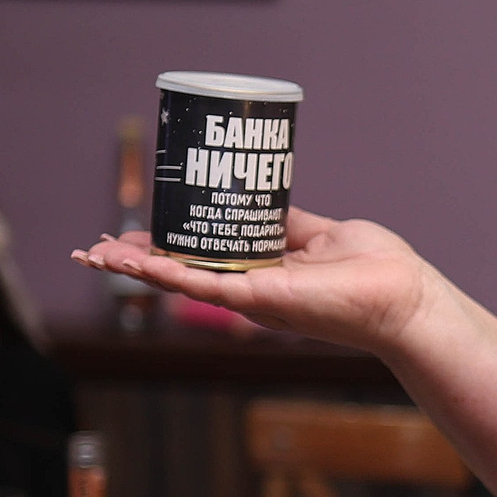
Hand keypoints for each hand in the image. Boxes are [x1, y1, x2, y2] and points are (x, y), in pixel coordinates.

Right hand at [74, 210, 436, 353]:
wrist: (404, 296)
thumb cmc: (376, 270)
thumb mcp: (323, 233)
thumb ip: (289, 223)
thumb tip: (264, 196)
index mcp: (262, 273)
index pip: (202, 260)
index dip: (164, 249)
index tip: (131, 235)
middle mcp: (250, 289)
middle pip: (180, 272)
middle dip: (135, 262)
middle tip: (92, 248)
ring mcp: (252, 297)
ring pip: (180, 280)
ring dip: (135, 268)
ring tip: (93, 254)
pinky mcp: (259, 300)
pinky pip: (202, 284)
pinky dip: (164, 272)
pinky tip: (132, 262)